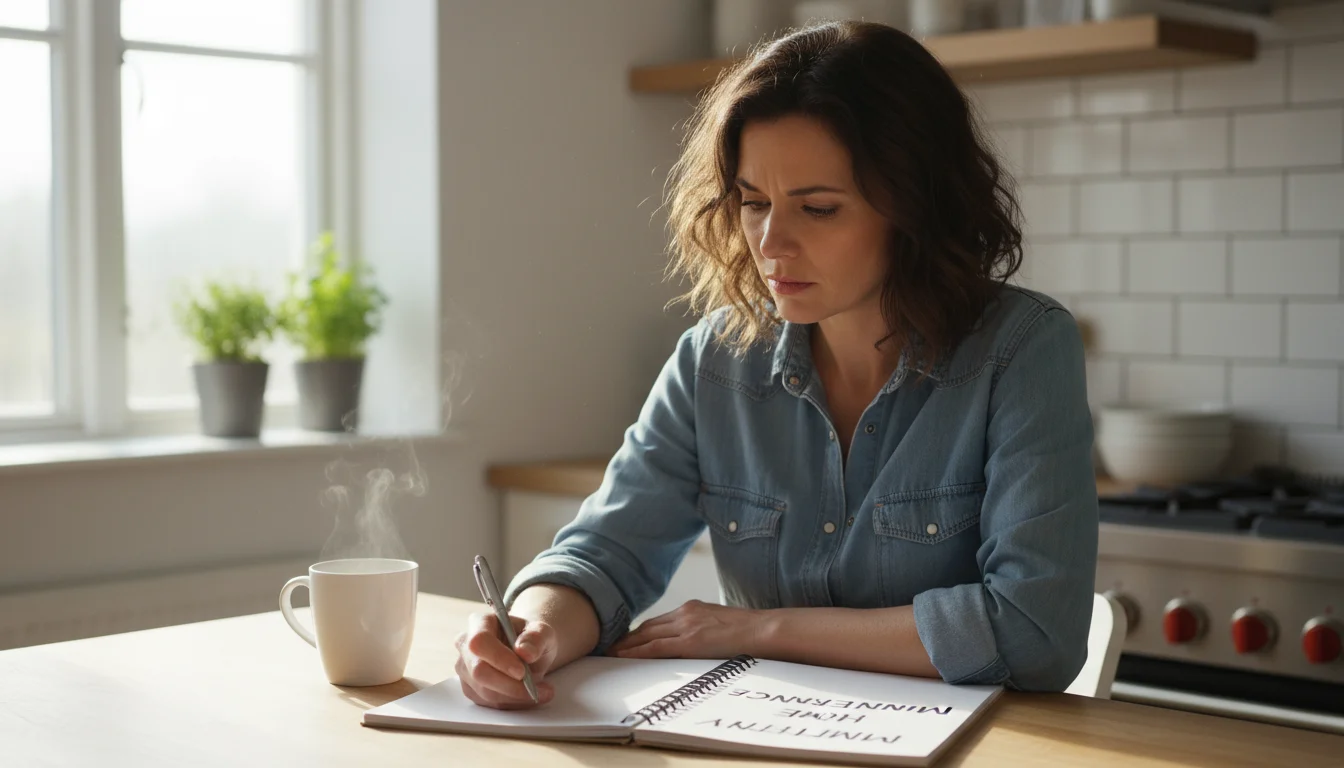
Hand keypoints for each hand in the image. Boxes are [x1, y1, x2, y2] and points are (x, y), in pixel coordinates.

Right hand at [454, 612, 557, 708]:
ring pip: (485, 692)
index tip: (522, 672)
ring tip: (543, 691)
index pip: (480, 641)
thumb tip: (525, 652)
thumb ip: (536, 638)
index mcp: (480, 623)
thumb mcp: (543, 632)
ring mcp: (465, 669)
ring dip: (516, 697)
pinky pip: (489, 703)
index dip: (498, 658)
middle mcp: (466, 645)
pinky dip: (512, 703)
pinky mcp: (470, 689)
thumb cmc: (532, 639)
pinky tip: (527, 696)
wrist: (528, 653)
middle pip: (479, 671)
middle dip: (510, 685)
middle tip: (538, 689)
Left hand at [607, 600, 766, 658]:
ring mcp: (687, 626)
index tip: (625, 641)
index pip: (658, 621)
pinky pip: (656, 647)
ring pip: (647, 636)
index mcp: (693, 608)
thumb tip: (695, 644)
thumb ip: (703, 630)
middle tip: (609, 648)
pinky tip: (624, 658)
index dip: (639, 632)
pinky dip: (637, 652)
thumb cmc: (749, 632)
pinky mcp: (690, 641)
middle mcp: (686, 613)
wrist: (765, 630)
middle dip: (627, 638)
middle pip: (647, 626)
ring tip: (611, 655)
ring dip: (626, 646)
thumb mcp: (721, 625)